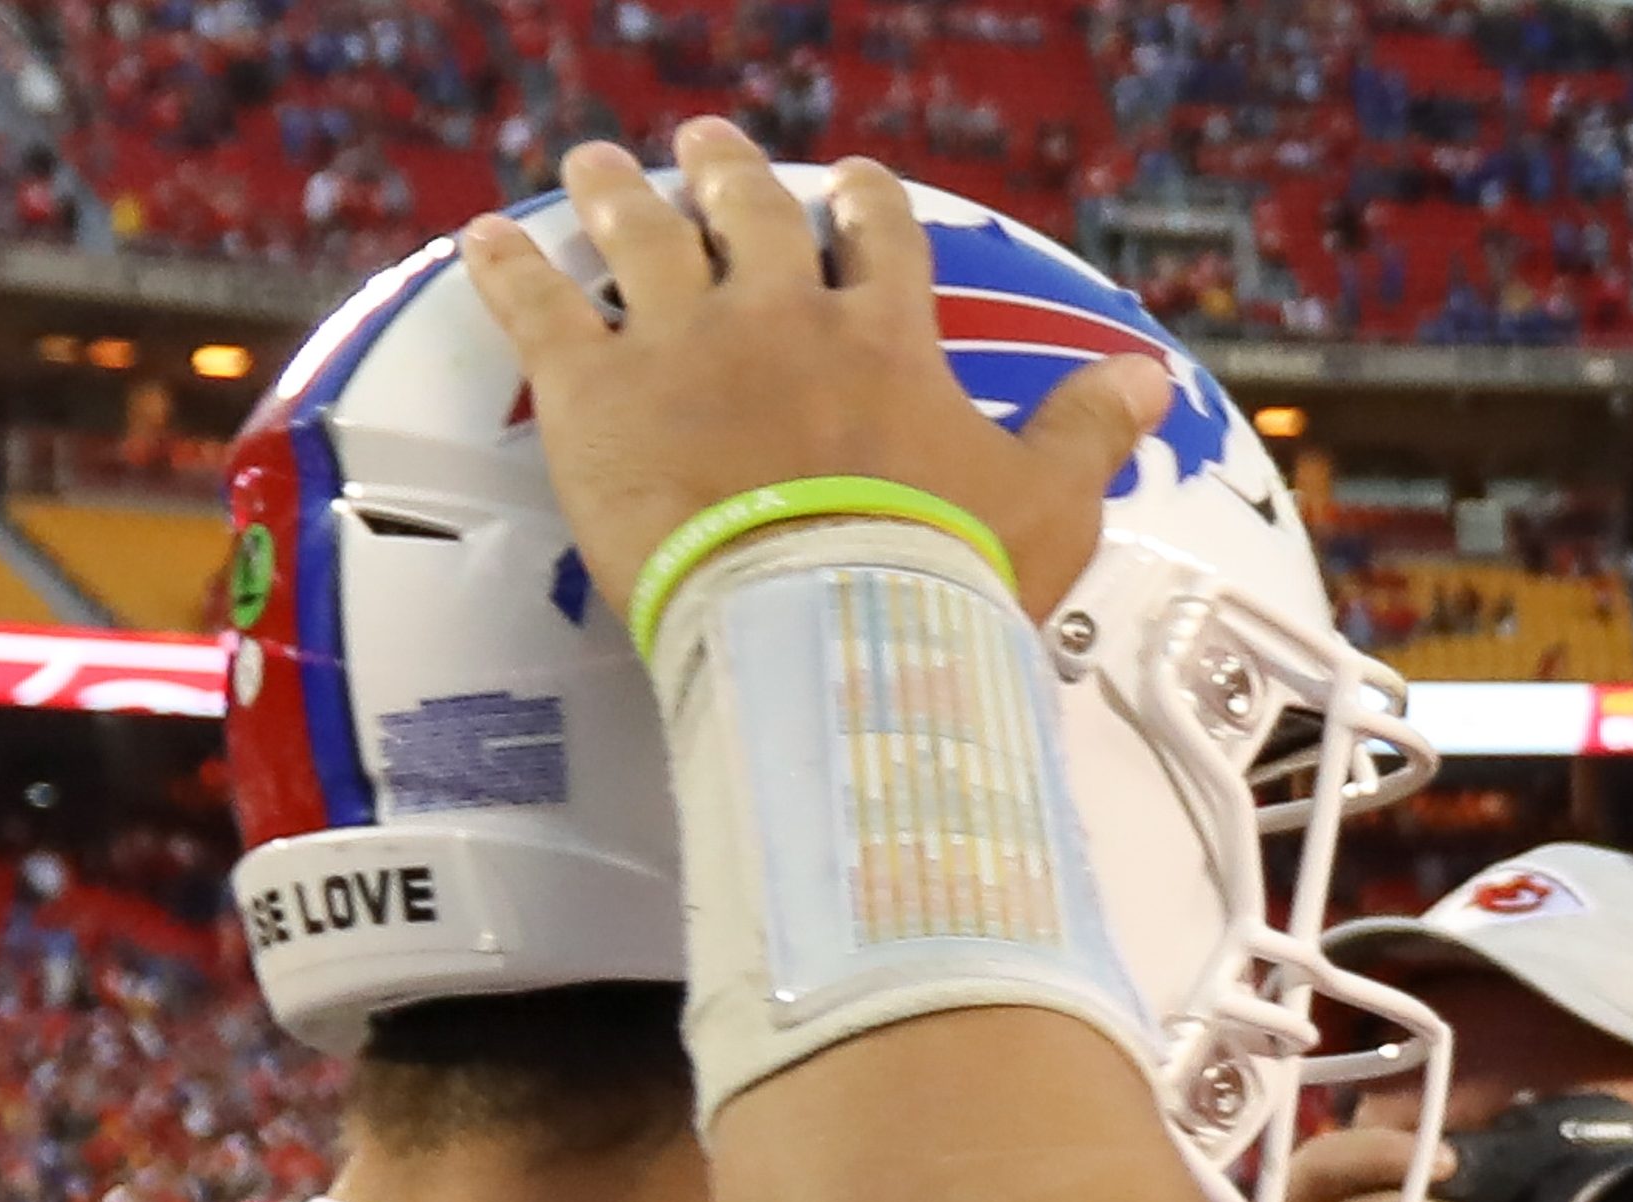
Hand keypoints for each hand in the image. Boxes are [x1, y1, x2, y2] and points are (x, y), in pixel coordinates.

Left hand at [457, 125, 1165, 620]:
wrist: (827, 625)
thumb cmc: (944, 577)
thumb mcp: (1047, 507)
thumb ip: (1089, 432)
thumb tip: (1146, 376)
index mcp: (885, 338)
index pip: (882, 244)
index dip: (869, 208)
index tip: (856, 183)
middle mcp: (779, 316)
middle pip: (753, 218)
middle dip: (730, 175)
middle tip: (708, 145)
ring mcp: (683, 345)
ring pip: (641, 237)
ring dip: (616, 193)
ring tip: (598, 162)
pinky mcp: (597, 392)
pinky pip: (540, 309)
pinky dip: (508, 268)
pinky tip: (485, 236)